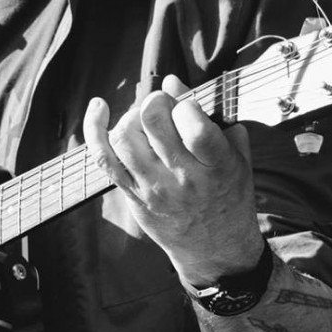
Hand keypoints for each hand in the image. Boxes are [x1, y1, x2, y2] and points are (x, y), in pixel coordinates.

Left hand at [83, 74, 267, 286]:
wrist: (214, 249)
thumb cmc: (229, 195)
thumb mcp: (236, 157)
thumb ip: (211, 117)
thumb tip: (172, 81)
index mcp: (217, 167)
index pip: (194, 125)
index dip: (186, 104)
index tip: (188, 108)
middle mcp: (183, 179)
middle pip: (153, 122)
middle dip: (155, 101)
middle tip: (162, 106)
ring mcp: (154, 190)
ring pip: (124, 136)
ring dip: (132, 116)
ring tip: (145, 120)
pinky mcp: (133, 196)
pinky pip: (104, 159)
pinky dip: (94, 129)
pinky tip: (98, 107)